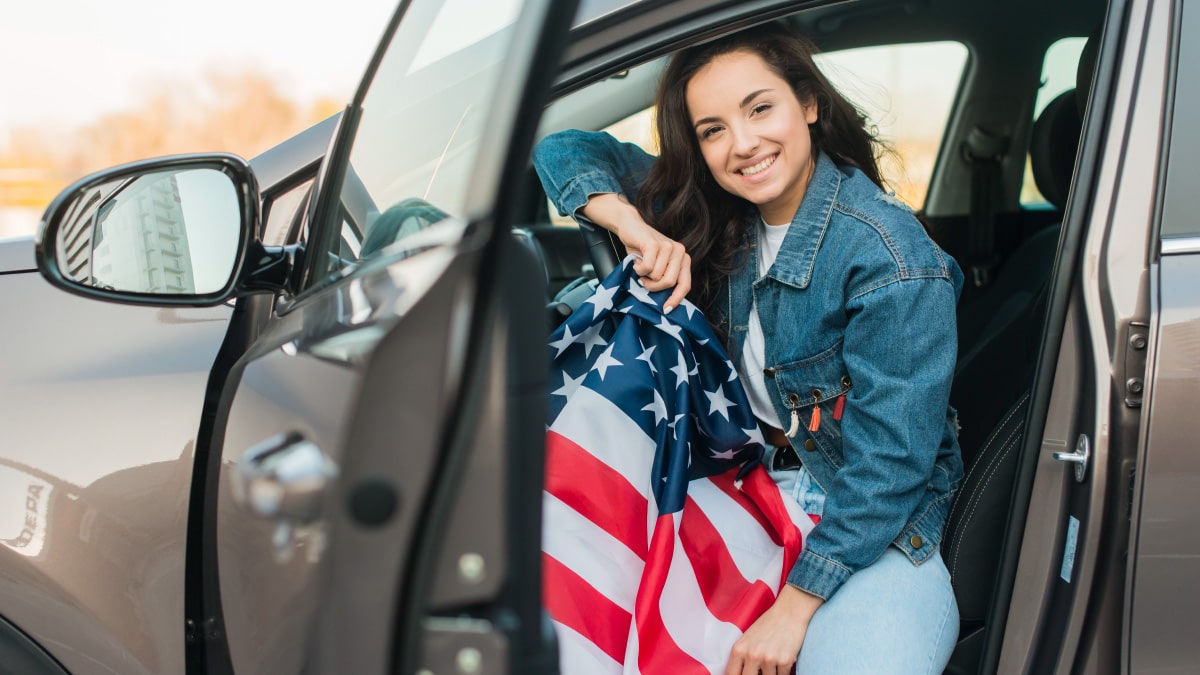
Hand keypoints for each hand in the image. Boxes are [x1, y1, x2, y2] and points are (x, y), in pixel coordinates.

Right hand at [581, 193, 691, 312]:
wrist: (630, 227)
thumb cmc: (644, 251)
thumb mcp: (658, 266)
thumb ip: (665, 279)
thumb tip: (666, 305)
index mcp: (684, 259)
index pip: (685, 284)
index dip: (676, 299)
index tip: (665, 309)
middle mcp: (680, 252)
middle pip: (669, 282)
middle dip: (653, 286)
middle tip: (644, 280)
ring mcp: (668, 246)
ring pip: (656, 276)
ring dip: (643, 276)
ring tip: (640, 266)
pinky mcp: (655, 244)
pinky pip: (647, 268)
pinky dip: (638, 269)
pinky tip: (636, 260)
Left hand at [725, 585, 823, 674]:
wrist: (789, 612)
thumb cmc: (768, 624)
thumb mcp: (747, 640)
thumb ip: (742, 658)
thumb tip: (740, 673)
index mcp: (739, 649)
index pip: (732, 674)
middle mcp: (752, 655)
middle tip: (760, 670)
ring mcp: (768, 659)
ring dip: (771, 673)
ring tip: (773, 660)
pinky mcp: (785, 661)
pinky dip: (782, 672)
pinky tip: (782, 659)